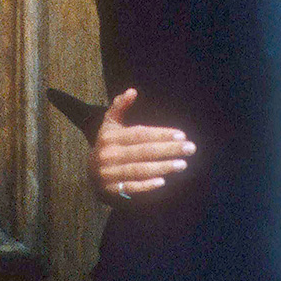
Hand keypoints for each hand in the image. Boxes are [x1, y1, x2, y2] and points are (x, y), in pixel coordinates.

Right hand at [87, 88, 195, 202]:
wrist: (89, 171)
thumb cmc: (107, 143)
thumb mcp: (110, 123)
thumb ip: (120, 106)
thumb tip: (132, 91)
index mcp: (111, 137)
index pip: (140, 134)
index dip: (161, 134)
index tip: (182, 135)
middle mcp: (109, 155)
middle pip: (143, 152)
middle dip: (169, 150)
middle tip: (190, 148)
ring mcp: (109, 174)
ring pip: (139, 170)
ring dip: (162, 167)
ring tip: (183, 164)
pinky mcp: (111, 189)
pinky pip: (131, 187)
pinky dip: (146, 186)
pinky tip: (163, 181)